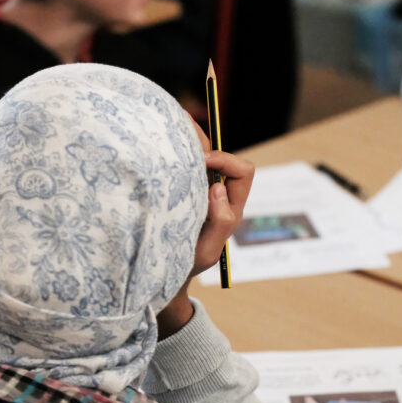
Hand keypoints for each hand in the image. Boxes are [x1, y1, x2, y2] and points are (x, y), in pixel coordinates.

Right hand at [156, 115, 254, 339]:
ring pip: (201, 155)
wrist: (164, 274)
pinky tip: (158, 143)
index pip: (242, 172)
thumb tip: (218, 188)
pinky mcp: (180, 188)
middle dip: (204, 142)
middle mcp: (218, 195)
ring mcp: (198, 190)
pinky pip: (183, 164)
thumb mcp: (206, 251)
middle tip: (179, 133)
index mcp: (230, 207)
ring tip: (167, 129)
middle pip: (221, 156)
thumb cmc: (187, 265)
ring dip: (188, 142)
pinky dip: (174, 151)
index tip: (202, 163)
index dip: (226, 161)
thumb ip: (220, 222)